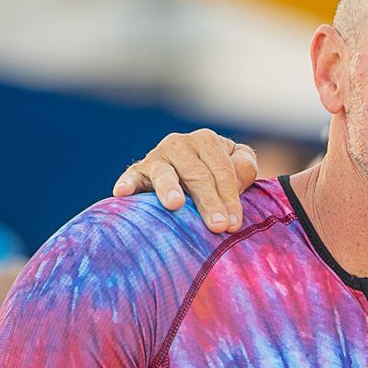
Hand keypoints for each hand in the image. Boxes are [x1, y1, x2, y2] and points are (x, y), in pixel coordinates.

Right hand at [112, 128, 260, 233]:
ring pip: (165, 174)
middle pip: (198, 175)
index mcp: (207, 141)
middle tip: (218, 226)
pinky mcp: (138, 171)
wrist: (185, 174)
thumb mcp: (238, 167)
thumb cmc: (218, 176)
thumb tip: (237, 180)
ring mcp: (157, 157)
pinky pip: (132, 177)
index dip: (230, 197)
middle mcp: (180, 144)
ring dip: (170, 189)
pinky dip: (127, 184)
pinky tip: (123, 193)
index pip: (222, 170)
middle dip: (209, 201)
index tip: (234, 224)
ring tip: (175, 205)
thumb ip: (244, 168)